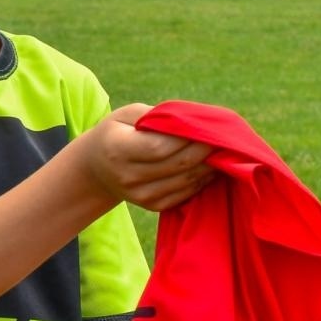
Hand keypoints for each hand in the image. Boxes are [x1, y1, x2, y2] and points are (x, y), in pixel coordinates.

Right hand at [78, 103, 213, 211]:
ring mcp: (139, 195)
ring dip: (208, 166)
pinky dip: (201, 180)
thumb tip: (196, 121)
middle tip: (224, 138)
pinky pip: (184, 194)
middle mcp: (127, 176)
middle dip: (205, 150)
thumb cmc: (117, 132)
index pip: (160, 147)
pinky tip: (208, 166)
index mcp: (117, 149)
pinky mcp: (151, 205)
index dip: (188, 138)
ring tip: (221, 150)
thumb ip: (159, 116)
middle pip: (177, 165)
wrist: (97, 168)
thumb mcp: (127, 115)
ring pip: (185, 181)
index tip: (208, 126)